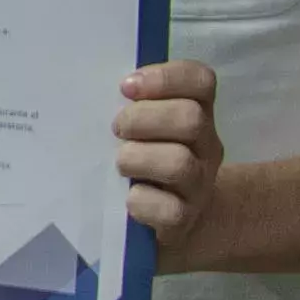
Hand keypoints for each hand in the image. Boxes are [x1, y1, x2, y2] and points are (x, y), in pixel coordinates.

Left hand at [117, 59, 224, 255]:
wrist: (173, 220)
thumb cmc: (146, 161)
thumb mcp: (143, 127)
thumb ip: (133, 105)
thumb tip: (94, 88)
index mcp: (197, 113)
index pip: (200, 81)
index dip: (165, 78)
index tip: (126, 87)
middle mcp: (205, 147)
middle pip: (190, 119)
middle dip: (144, 119)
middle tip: (117, 129)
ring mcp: (198, 185)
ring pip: (179, 163)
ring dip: (139, 158)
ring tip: (120, 163)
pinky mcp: (183, 220)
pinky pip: (168, 209)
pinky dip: (141, 201)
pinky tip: (128, 198)